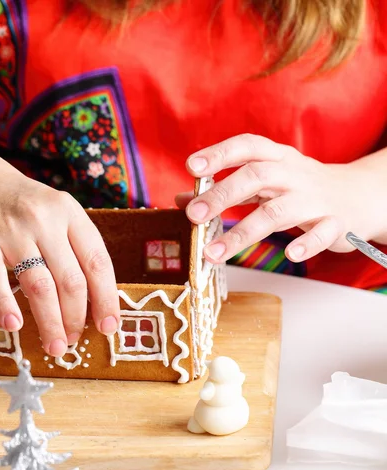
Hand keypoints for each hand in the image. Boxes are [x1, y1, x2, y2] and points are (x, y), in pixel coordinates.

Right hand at [0, 151, 119, 356]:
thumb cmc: (31, 208)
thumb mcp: (62, 215)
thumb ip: (78, 249)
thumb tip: (98, 303)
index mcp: (70, 214)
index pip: (97, 262)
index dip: (107, 299)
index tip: (109, 326)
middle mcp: (44, 221)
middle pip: (70, 280)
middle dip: (76, 317)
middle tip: (74, 340)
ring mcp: (12, 232)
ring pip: (39, 285)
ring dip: (50, 321)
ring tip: (56, 345)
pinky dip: (4, 303)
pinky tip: (14, 324)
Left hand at [177, 135, 385, 262]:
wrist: (357, 195)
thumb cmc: (300, 188)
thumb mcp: (264, 183)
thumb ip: (227, 189)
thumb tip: (182, 201)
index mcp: (276, 158)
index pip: (247, 146)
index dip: (220, 154)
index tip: (192, 167)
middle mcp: (293, 174)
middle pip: (256, 177)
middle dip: (222, 195)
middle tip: (193, 215)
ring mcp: (314, 199)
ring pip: (278, 211)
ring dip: (243, 232)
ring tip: (214, 252)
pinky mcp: (334, 223)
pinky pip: (321, 232)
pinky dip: (306, 243)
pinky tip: (289, 254)